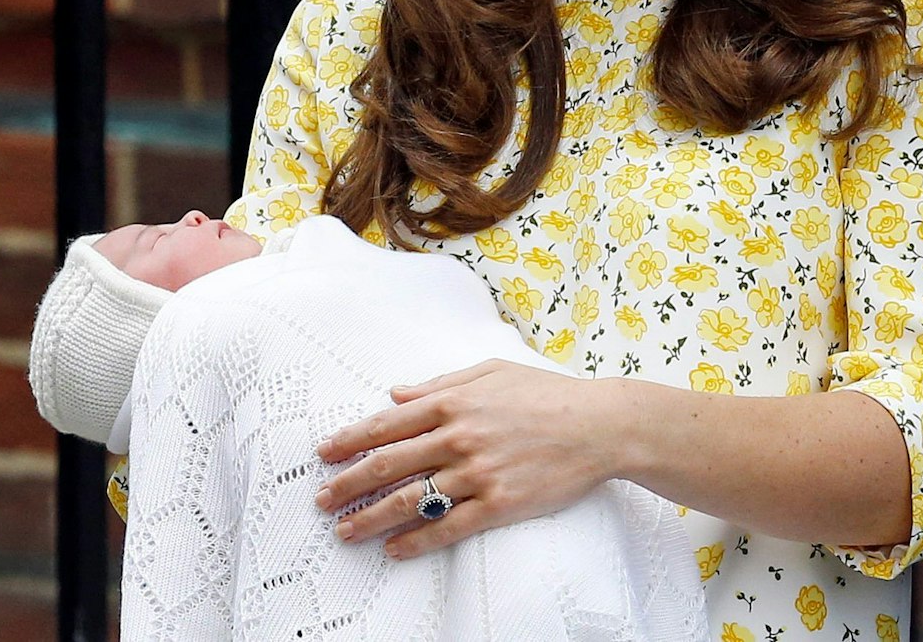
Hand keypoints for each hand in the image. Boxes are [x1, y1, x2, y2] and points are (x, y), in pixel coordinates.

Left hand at [312, 359, 639, 558]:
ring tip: (345, 531)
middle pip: (388, 465)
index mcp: (455, 401)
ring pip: (409, 500)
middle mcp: (460, 437)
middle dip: (347, 484)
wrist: (601, 425)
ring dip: (370, 518)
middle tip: (321, 499)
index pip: (388, 424)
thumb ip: (441, 382)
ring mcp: (478, 473)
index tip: (325, 453)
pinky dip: (415, 541)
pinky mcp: (498, 503)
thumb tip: (396, 393)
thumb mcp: (493, 372)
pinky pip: (447, 527)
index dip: (350, 439)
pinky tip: (394, 549)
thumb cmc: (549, 394)